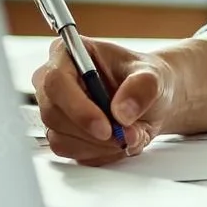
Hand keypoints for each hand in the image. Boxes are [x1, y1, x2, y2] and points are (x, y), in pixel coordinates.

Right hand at [31, 38, 172, 164]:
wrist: (152, 101)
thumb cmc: (145, 79)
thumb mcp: (153, 76)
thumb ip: (141, 88)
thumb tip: (121, 112)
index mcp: (68, 53)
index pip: (56, 81)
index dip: (78, 107)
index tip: (105, 127)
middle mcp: (54, 82)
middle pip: (52, 113)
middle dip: (90, 132)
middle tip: (123, 135)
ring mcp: (54, 109)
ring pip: (60, 137)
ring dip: (98, 144)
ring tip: (127, 134)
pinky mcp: (60, 133)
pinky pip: (70, 151)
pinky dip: (98, 152)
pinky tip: (116, 142)